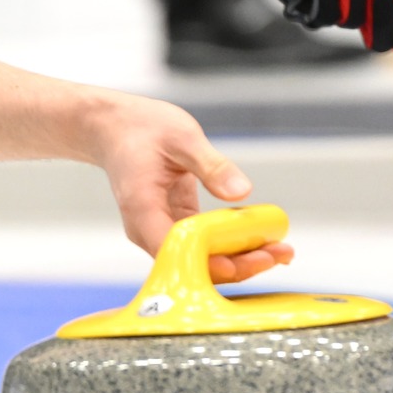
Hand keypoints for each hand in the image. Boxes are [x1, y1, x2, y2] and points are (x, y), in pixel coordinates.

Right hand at [82, 93, 293, 284]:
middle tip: (278, 255)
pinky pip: (203, 245)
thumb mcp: (181, 137)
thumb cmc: (139, 128)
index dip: (210, 263)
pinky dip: (230, 244)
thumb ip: (211, 166)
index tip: (246, 260)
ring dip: (239, 258)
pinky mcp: (173, 225)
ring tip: (280, 250)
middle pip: (192, 263)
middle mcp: (148, 229)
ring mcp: (160, 230)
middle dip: (237, 265)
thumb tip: (242, 191)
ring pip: (200, 258)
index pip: (176, 251)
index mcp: (142, 209)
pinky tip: (261, 240)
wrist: (112, 127)